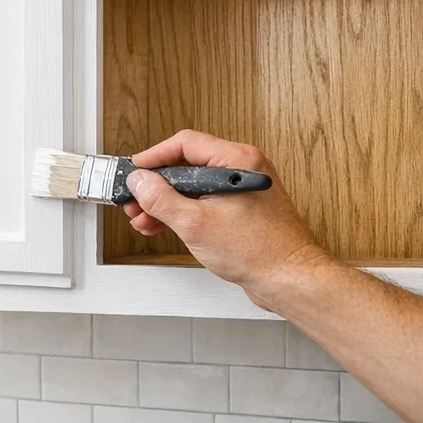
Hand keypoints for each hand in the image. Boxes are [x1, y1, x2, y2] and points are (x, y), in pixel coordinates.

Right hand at [123, 130, 328, 307]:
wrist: (288, 278)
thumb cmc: (259, 251)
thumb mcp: (195, 223)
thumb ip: (160, 198)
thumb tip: (140, 182)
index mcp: (238, 161)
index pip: (185, 144)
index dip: (154, 157)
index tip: (134, 171)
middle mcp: (243, 169)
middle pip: (187, 165)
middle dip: (156, 186)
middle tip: (136, 200)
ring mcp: (243, 189)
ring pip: (194, 185)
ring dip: (166, 201)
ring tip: (145, 218)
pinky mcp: (242, 207)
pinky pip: (205, 200)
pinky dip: (183, 211)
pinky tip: (165, 224)